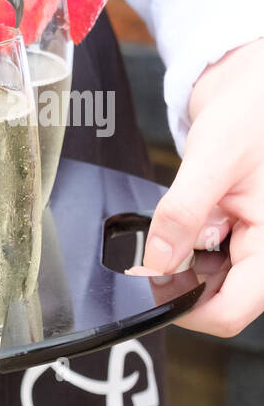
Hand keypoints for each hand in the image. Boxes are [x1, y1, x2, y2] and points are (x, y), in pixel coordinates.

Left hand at [142, 37, 263, 335]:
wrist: (257, 93)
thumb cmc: (251, 115)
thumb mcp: (213, 157)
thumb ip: (184, 212)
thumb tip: (156, 262)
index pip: (232, 312)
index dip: (187, 309)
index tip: (152, 285)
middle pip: (218, 301)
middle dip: (180, 281)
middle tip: (157, 245)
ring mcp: (254, 247)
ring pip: (210, 284)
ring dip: (183, 264)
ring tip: (182, 220)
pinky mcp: (240, 239)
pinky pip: (207, 262)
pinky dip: (186, 248)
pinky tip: (187, 220)